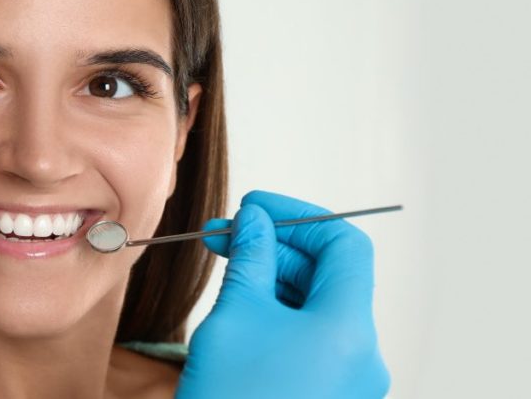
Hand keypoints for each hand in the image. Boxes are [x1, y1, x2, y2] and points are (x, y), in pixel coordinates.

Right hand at [176, 190, 389, 397]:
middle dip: (278, 247)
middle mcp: (361, 354)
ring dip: (275, 278)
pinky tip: (241, 303)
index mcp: (349, 329)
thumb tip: (254, 220)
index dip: (298, 216)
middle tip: (227, 234)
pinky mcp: (327, 394)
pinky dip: (279, 312)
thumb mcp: (235, 317)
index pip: (344, 245)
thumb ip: (250, 259)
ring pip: (319, 307)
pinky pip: (311, 338)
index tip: (255, 208)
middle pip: (331, 275)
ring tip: (228, 266)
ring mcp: (348, 379)